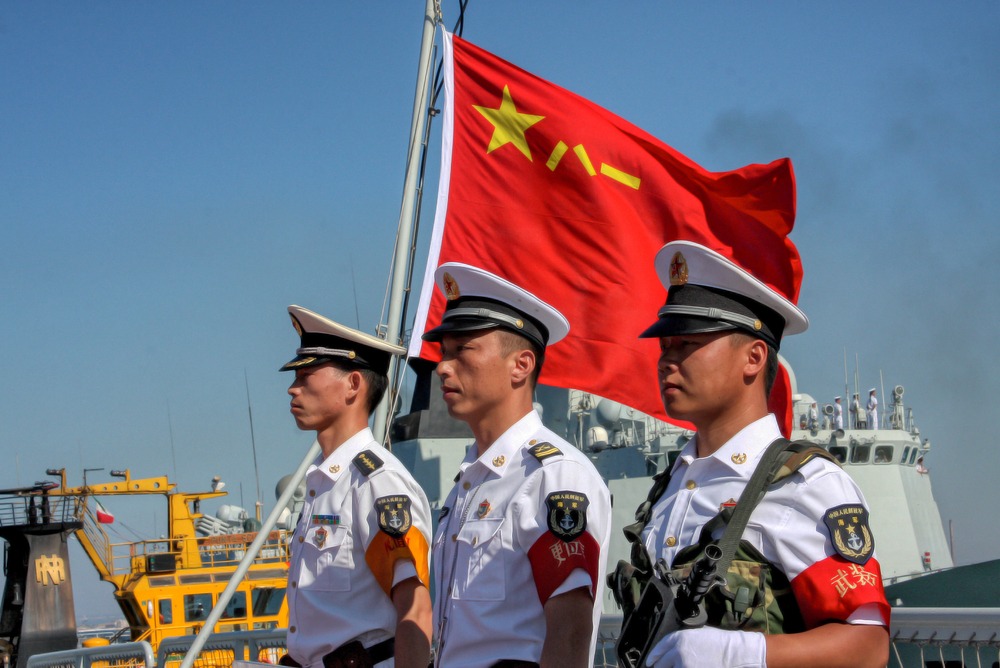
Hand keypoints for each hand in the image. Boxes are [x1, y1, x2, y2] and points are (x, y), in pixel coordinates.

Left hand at [645, 627, 765, 667]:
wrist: (734, 653)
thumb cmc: (718, 642)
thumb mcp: (696, 634)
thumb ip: (681, 641)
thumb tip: (672, 650)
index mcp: (678, 638)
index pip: (659, 649)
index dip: (653, 656)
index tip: (650, 661)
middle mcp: (677, 652)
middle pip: (661, 664)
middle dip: (660, 666)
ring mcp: (683, 666)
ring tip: (675, 667)